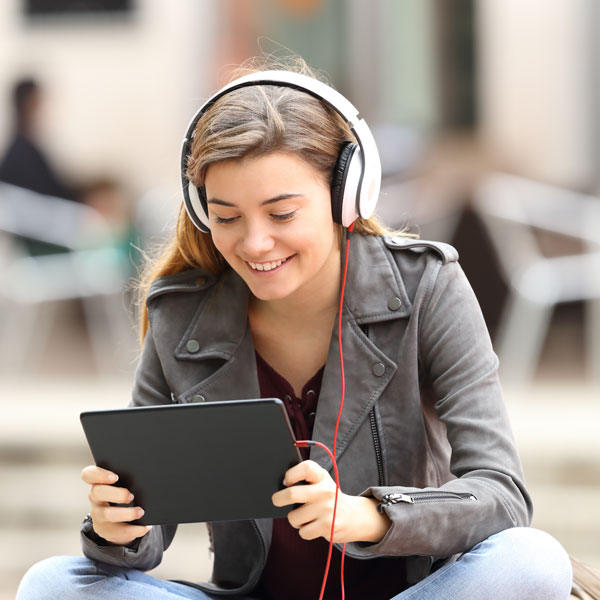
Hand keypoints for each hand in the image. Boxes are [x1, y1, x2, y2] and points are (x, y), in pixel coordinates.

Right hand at [81, 465, 151, 545]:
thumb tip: (148, 473)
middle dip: (116, 494)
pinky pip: (118, 532)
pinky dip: (134, 530)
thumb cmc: (123, 494)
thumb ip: (128, 477)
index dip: (99, 475)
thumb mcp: (123, 484)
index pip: (89, 475)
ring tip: (141, 512)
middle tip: (131, 496)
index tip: (115, 477)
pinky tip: (145, 527)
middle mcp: (95, 498)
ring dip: (127, 513)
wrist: (117, 519)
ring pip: (108, 514)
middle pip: (97, 492)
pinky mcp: (105, 530)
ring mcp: (98, 515)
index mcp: (98, 482)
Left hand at [272, 460, 389, 543]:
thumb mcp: (321, 482)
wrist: (355, 516)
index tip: (286, 481)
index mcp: (322, 476)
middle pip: (292, 494)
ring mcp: (327, 509)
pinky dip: (304, 531)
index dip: (291, 474)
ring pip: (293, 517)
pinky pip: (302, 532)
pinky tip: (313, 525)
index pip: (305, 468)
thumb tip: (280, 490)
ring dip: (295, 519)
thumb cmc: (328, 498)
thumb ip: (304, 481)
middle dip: (278, 499)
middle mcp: (325, 491)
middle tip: (277, 500)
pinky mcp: (327, 527)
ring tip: (305, 516)